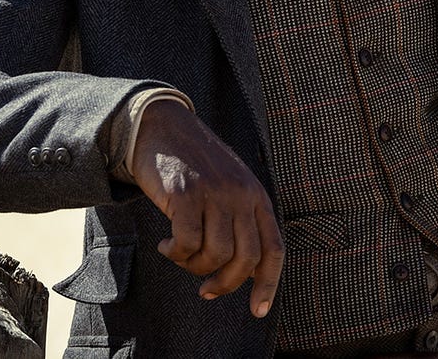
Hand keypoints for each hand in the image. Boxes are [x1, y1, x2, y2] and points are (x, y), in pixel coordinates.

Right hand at [116, 98, 283, 317]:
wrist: (164, 126)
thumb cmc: (196, 165)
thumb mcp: (230, 186)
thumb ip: (241, 220)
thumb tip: (243, 272)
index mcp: (257, 196)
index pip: (274, 249)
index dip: (268, 284)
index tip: (257, 310)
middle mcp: (241, 194)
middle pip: (245, 259)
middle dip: (225, 284)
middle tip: (205, 290)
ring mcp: (214, 192)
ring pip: (215, 254)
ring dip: (195, 267)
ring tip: (180, 256)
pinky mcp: (185, 193)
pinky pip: (186, 242)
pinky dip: (175, 253)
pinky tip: (165, 246)